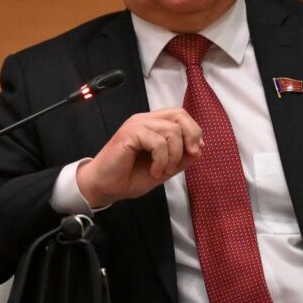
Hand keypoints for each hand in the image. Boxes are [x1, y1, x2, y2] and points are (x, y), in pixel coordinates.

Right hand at [76, 108, 202, 207]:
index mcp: (153, 125)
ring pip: (171, 130)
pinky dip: (161, 160)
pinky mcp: (129, 133)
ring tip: (162, 171)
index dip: (194, 132)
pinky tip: (154, 171)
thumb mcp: (164, 169)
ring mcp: (136, 125)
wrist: (103, 187)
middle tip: (187, 158)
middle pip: (179, 115)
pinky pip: (158, 142)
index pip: (180, 115)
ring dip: (173, 156)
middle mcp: (145, 120)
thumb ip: (181, 158)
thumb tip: (199, 148)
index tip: (193, 153)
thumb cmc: (128, 177)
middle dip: (190, 137)